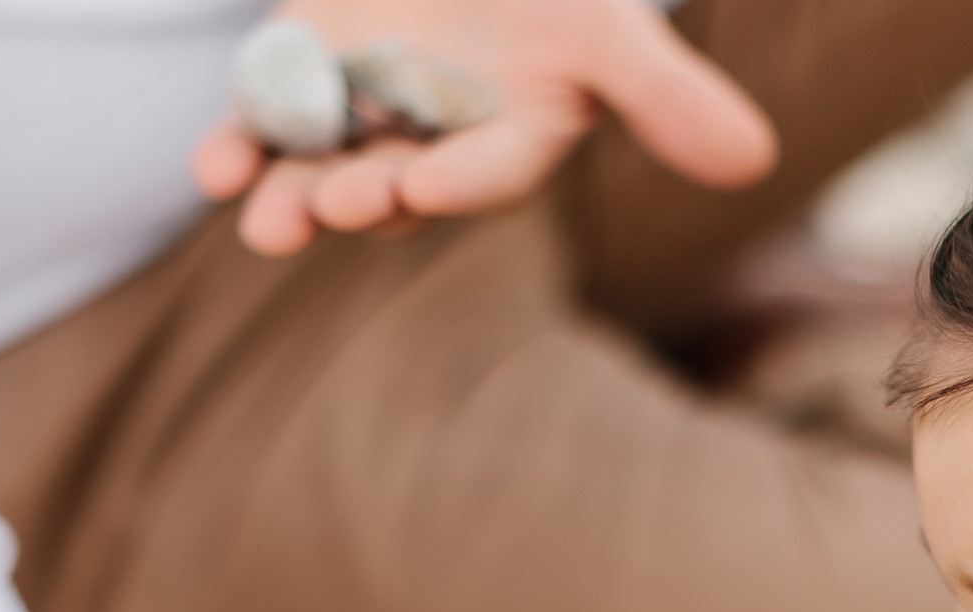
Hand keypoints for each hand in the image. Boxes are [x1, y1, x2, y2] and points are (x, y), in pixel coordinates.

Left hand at [191, 0, 775, 255]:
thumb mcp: (609, 30)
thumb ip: (666, 96)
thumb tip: (756, 163)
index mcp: (511, 137)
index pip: (486, 168)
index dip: (455, 178)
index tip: (416, 184)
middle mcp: (435, 141)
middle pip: (396, 180)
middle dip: (362, 194)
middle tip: (337, 204)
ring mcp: (361, 117)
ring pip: (323, 168)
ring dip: (291, 196)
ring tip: (264, 221)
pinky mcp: (301, 84)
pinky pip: (265, 129)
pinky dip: (238, 146)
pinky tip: (215, 167)